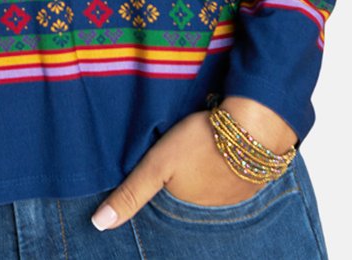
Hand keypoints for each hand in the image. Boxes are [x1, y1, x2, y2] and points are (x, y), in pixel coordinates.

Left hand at [90, 97, 297, 230]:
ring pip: (209, 187)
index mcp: (187, 207)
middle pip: (188, 196)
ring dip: (203, 175)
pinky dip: (222, 168)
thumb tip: (98, 225)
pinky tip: (217, 153)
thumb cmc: (201, 143)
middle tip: (179, 159)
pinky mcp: (250, 178)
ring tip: (196, 155)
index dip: (159, 188)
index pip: (165, 203)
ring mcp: (234, 196)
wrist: (252, 126)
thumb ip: (131, 193)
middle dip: (182, 184)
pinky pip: (229, 178)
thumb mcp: (157, 165)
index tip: (158, 174)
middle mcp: (212, 210)